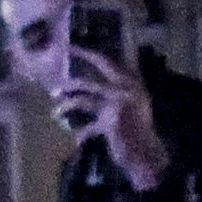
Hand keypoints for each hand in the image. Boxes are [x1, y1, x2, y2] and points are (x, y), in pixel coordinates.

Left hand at [63, 49, 168, 188]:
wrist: (147, 154)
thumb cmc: (137, 131)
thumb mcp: (131, 105)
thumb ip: (115, 92)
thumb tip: (85, 87)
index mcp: (131, 82)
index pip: (106, 62)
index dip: (86, 53)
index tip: (70, 47)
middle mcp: (126, 89)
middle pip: (89, 82)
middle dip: (70, 84)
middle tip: (55, 87)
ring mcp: (118, 104)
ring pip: (83, 99)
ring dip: (67, 105)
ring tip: (56, 110)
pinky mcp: (111, 122)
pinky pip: (88, 127)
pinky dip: (82, 133)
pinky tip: (78, 139)